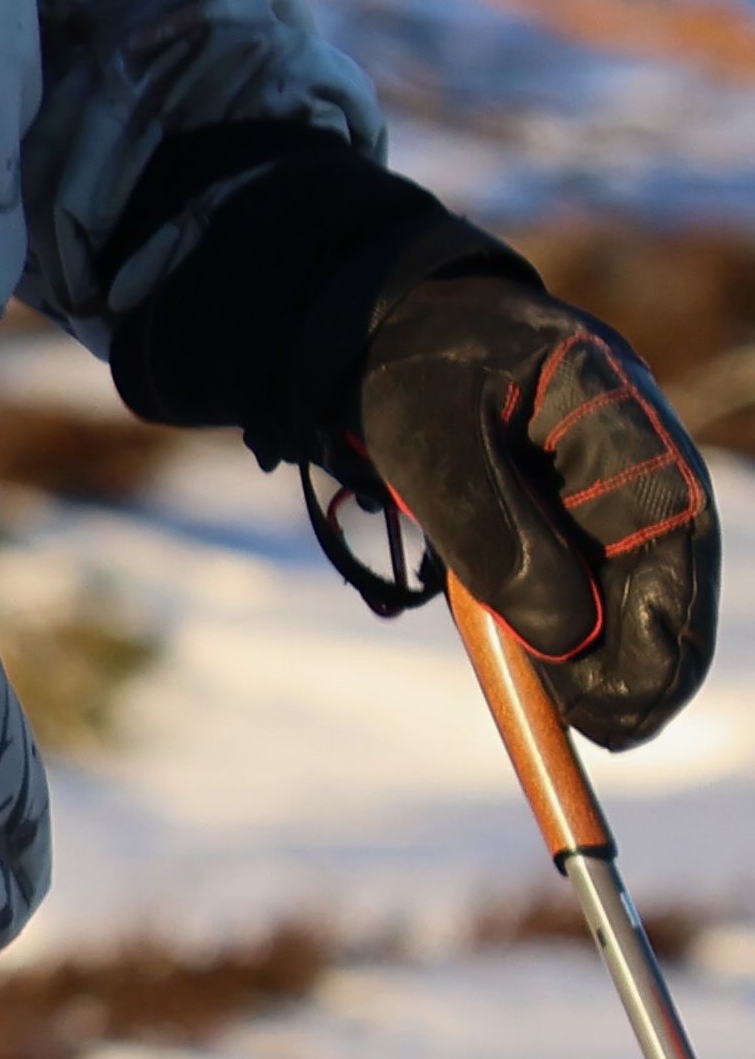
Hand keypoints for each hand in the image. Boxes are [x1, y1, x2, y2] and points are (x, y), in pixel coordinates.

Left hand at [359, 266, 720, 748]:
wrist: (386, 329)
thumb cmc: (412, 372)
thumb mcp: (435, 441)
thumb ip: (494, 529)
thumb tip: (566, 638)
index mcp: (617, 412)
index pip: (671, 532)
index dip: (660, 628)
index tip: (625, 704)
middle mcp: (639, 452)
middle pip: (668, 574)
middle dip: (642, 660)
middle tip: (600, 730)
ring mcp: (619, 481)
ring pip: (638, 588)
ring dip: (613, 654)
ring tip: (575, 714)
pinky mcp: (587, 508)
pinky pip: (602, 581)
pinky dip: (583, 630)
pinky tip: (559, 673)